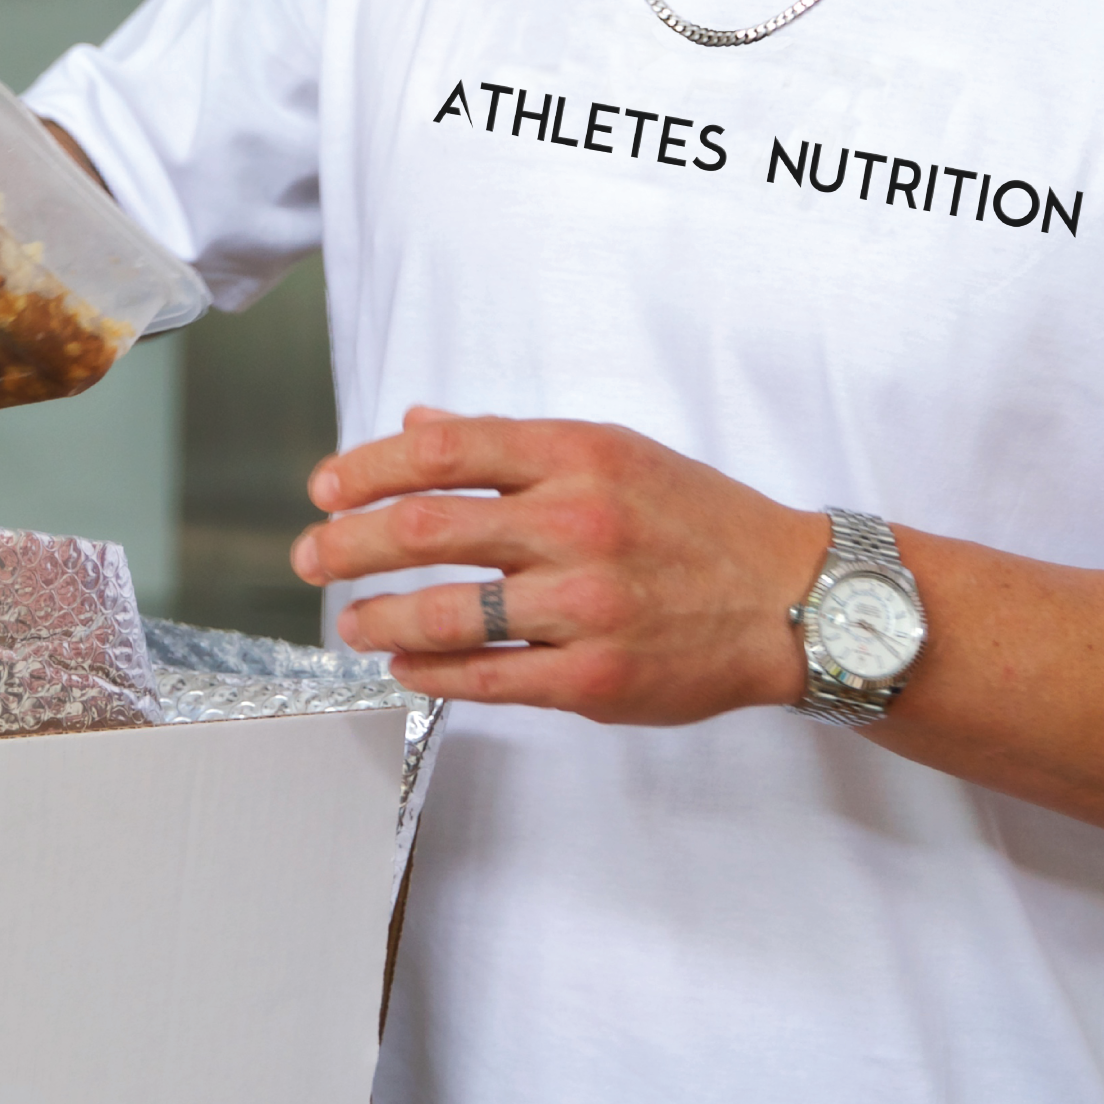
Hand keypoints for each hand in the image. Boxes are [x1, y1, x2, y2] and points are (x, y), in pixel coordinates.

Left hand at [292, 407, 825, 720]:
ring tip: (351, 622)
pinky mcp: (595, 677)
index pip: (442, 452)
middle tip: (311, 558)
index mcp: (577, 456)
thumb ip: (512, 444)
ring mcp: (585, 604)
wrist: (792, 599)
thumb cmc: (700, 523)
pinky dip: (430, 673)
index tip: (324, 490)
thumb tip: (419, 426)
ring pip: (446, 612)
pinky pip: (488, 678)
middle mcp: (577, 523)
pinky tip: (404, 666)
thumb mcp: (614, 453)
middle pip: (425, 527)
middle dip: (347, 545)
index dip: (365, 469)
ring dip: (378, 618)